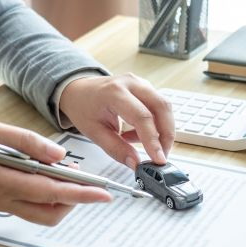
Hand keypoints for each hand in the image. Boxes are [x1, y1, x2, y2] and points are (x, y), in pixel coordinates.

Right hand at [0, 114, 110, 225]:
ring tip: (66, 173)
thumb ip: (27, 144)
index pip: (51, 193)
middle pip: (49, 213)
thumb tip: (59, 156)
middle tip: (87, 181)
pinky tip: (45, 174)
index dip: (81, 194)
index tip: (104, 193)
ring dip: (58, 199)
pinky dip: (42, 195)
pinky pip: (26, 205)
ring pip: (39, 213)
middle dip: (74, 201)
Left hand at [58, 73, 174, 168]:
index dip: (153, 140)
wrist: (79, 91)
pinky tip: (138, 134)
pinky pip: (159, 107)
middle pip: (162, 107)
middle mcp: (131, 83)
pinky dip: (155, 125)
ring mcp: (141, 83)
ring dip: (162, 130)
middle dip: (166, 135)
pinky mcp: (146, 88)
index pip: (142, 117)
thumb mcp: (94, 133)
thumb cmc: (83, 107)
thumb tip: (135, 163)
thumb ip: (116, 149)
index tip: (158, 159)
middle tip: (161, 156)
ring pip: (164, 107)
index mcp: (114, 92)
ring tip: (144, 145)